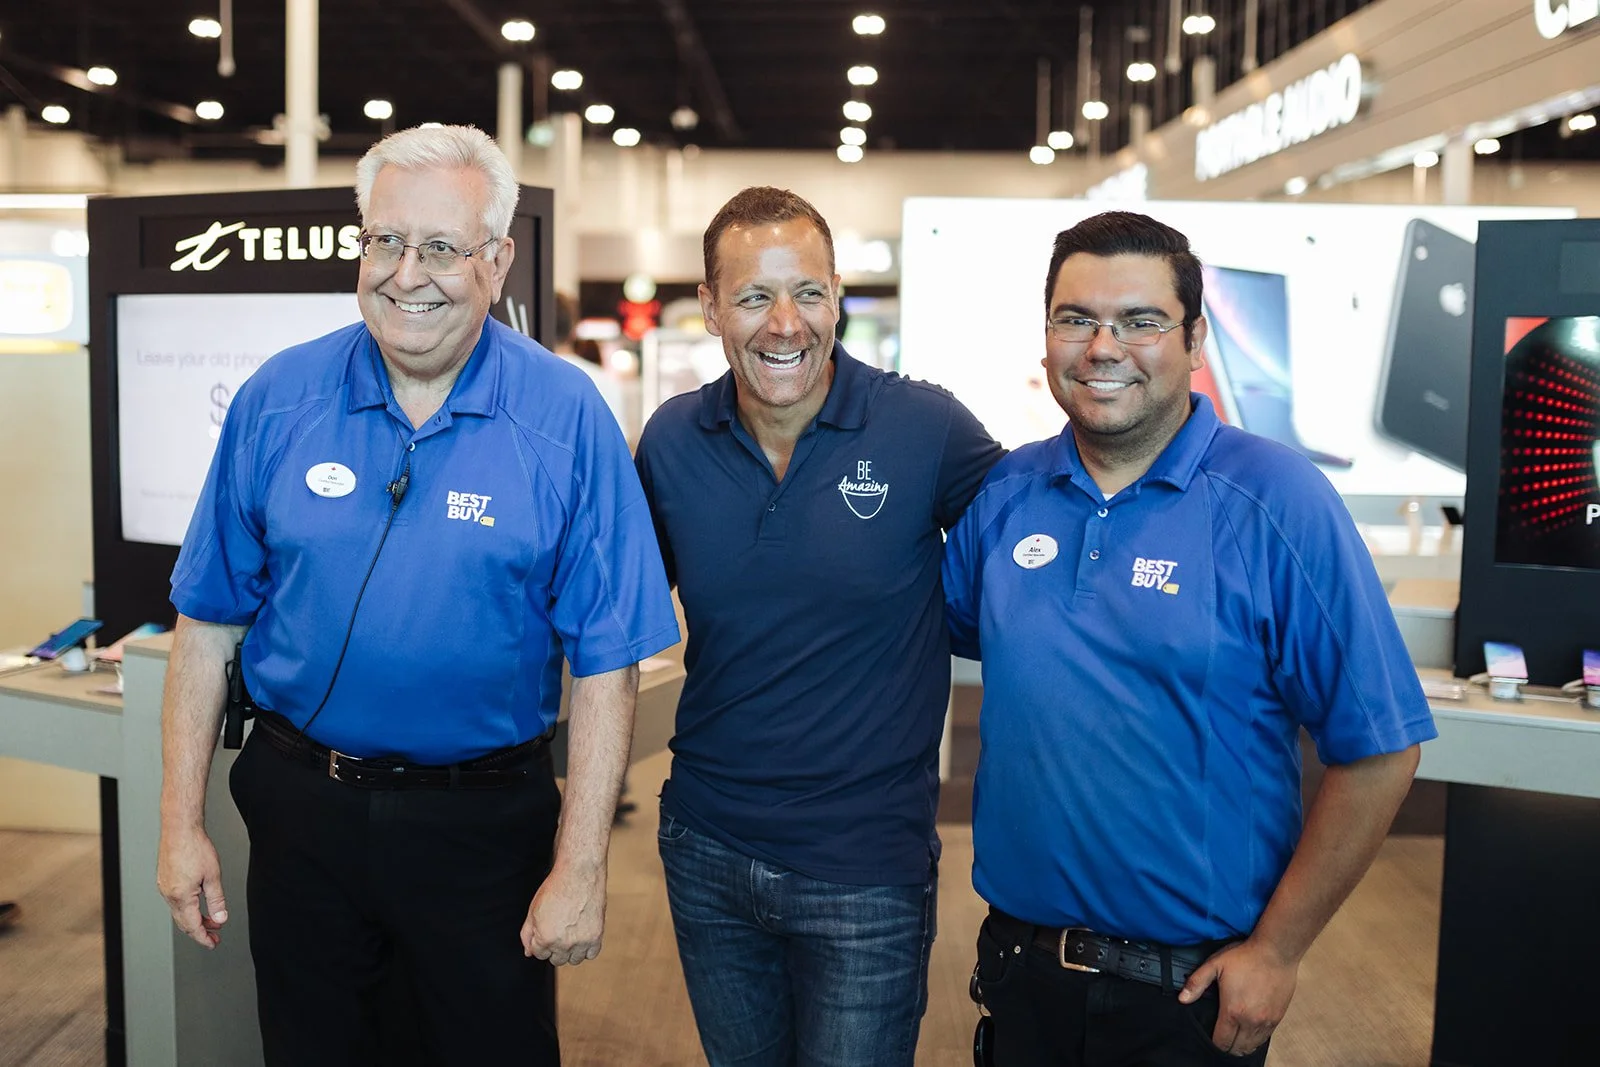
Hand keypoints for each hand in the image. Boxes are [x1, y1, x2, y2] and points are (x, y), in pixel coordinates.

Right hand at [156, 825, 227, 948]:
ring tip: (211, 920)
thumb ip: (217, 900)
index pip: (192, 926)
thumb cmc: (195, 847)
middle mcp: (169, 895)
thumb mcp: (213, 876)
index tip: (213, 944)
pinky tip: (197, 905)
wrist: (179, 828)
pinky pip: (175, 902)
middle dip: (200, 931)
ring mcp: (164, 887)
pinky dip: (187, 908)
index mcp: (181, 897)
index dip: (203, 938)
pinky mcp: (164, 880)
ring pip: (179, 912)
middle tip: (215, 936)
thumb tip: (220, 919)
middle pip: (184, 922)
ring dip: (195, 919)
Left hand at [520, 863, 605, 965]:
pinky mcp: (596, 936)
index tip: (548, 927)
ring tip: (571, 931)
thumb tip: (528, 952)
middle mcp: (563, 944)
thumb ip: (528, 934)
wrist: (580, 873)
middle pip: (556, 959)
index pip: (539, 954)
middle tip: (560, 928)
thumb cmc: (555, 888)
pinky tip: (583, 934)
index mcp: (545, 938)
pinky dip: (586, 948)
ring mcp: (581, 942)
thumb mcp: (534, 910)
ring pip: (573, 960)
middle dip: (555, 947)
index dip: (541, 940)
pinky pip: (591, 954)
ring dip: (571, 950)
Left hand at [1177, 937, 1298, 1056]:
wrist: (1276, 951)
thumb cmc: (1246, 956)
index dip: (1214, 1043)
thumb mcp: (1215, 964)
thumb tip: (1182, 999)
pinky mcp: (1277, 1018)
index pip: (1222, 1042)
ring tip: (1234, 1038)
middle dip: (1227, 1047)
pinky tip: (1249, 1033)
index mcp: (1233, 1011)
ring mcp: (1266, 1021)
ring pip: (1252, 1046)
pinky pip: (1265, 1039)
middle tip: (1222, 1038)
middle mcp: (1251, 1021)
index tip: (1212, 1037)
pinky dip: (1255, 1040)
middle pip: (1237, 1049)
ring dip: (1242, 1046)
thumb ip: (1196, 983)